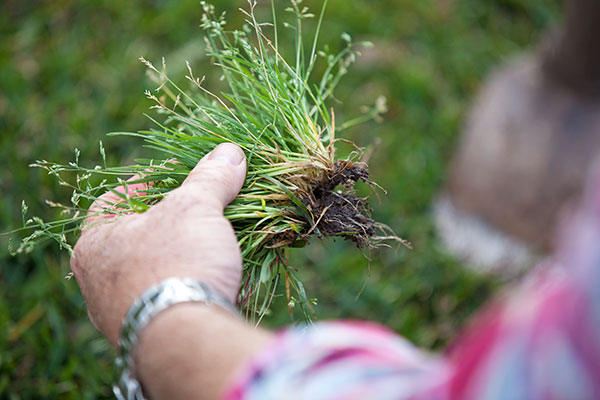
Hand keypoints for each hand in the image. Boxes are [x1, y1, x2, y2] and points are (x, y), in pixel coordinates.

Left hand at [70, 143, 246, 345]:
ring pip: (154, 272)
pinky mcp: (146, 337)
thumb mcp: (196, 208)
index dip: (148, 184)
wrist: (187, 340)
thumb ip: (210, 178)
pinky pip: (169, 301)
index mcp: (95, 242)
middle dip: (173, 223)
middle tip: (202, 212)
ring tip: (216, 246)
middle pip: (137, 237)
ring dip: (185, 257)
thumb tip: (230, 153)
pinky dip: (191, 287)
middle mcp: (97, 281)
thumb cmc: (178, 262)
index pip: (115, 199)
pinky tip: (217, 281)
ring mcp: (120, 313)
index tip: (177, 180)